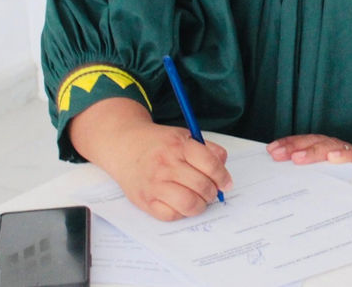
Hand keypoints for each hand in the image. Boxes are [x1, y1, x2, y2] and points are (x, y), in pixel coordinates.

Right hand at [70, 99, 232, 220]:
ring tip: (199, 200)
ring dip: (200, 205)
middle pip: (202, 185)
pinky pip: (170, 215)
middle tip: (212, 192)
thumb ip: (207, 150)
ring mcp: (154, 184)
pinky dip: (181, 213)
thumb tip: (223, 170)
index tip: (226, 183)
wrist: (124, 146)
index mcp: (179, 146)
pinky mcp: (144, 201)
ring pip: (188, 203)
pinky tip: (181, 204)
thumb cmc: (159, 144)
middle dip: (212, 192)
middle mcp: (166, 165)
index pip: (210, 164)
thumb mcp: (185, 136)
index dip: (223, 177)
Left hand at [266, 134, 351, 169]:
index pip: (306, 143)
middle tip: (277, 154)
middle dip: (294, 146)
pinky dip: (344, 155)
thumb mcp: (335, 176)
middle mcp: (338, 148)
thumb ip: (316, 176)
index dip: (289, 144)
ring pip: (331, 146)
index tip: (271, 150)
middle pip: (314, 142)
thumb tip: (287, 185)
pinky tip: (332, 158)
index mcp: (328, 150)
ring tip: (297, 157)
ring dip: (313, 150)